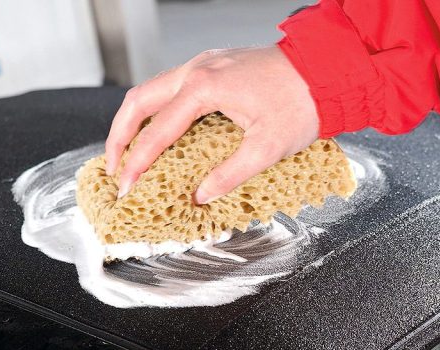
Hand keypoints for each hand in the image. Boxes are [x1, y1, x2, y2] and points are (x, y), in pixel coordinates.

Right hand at [104, 45, 318, 203]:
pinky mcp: (212, 67)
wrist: (326, 69)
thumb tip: (200, 195)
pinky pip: (170, 87)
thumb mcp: (268, 148)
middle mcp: (197, 70)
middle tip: (113, 168)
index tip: (126, 188)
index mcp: (205, 88)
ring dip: (134, 121)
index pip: (158, 132)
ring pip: (151, 90)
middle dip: (119, 137)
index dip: (138, 164)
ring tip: (126, 152)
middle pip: (138, 101)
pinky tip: (157, 130)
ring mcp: (203, 65)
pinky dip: (155, 110)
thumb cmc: (301, 103)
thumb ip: (229, 174)